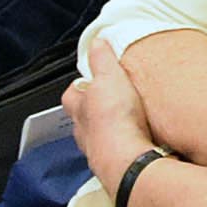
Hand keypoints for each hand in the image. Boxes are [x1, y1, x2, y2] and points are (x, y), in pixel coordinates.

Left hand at [63, 37, 159, 187]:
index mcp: (78, 107)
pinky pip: (115, 152)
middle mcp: (84, 131)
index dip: (80, 85)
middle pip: (82, 118)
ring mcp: (98, 150)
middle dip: (93, 110)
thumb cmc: (113, 120)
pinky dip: (122, 146)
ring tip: (125, 122)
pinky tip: (135, 142)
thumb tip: (97, 42)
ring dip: (107, 131)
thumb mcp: (109, 77)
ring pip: (97, 138)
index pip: (72, 93)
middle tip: (108, 101)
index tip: (89, 78)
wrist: (125, 159)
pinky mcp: (115, 164)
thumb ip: (102, 60)